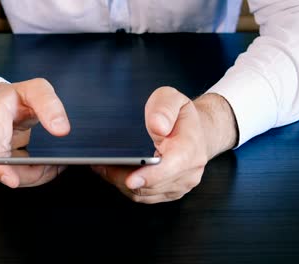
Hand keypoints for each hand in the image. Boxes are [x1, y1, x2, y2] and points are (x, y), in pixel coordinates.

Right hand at [0, 78, 70, 187]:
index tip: (12, 180)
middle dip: (28, 175)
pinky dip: (32, 175)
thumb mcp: (36, 90)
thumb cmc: (15, 97)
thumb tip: (61, 129)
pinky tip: (46, 166)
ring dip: (33, 175)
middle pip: (0, 169)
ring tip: (53, 164)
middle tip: (52, 166)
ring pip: (10, 177)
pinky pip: (14, 177)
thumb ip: (50, 106)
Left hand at [93, 87, 236, 203]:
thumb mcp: (172, 98)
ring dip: (121, 182)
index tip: (131, 179)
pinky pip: (144, 196)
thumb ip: (164, 109)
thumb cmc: (180, 116)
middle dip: (123, 176)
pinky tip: (114, 173)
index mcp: (190, 149)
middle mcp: (188, 172)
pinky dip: (127, 187)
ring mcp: (180, 185)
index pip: (170, 167)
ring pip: (144, 193)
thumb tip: (157, 126)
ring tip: (103, 166)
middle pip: (151, 184)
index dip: (149, 175)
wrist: (197, 133)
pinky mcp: (170, 192)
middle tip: (101, 163)